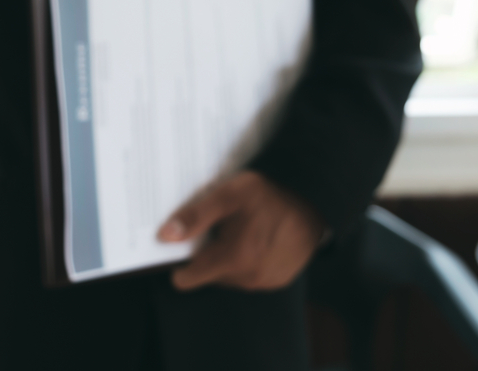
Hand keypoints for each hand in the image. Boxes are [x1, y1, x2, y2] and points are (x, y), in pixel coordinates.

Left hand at [157, 170, 324, 290]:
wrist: (312, 200)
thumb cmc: (269, 195)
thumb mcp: (228, 195)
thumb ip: (195, 217)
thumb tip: (165, 236)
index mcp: (233, 259)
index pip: (187, 279)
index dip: (181, 261)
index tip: (186, 242)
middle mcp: (249, 278)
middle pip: (208, 275)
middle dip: (209, 253)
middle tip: (221, 227)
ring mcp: (265, 282)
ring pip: (229, 277)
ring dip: (228, 258)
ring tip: (241, 230)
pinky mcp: (278, 281)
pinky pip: (249, 277)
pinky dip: (248, 262)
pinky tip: (256, 239)